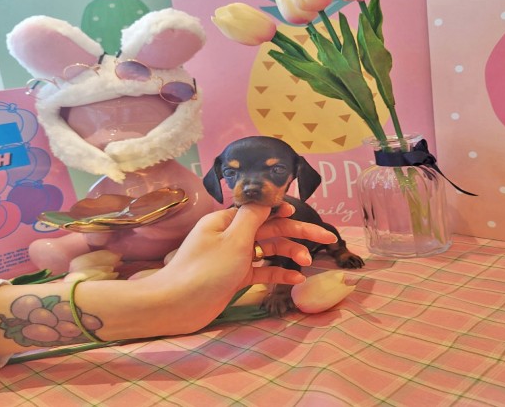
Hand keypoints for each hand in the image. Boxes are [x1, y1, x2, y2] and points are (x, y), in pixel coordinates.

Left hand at [157, 202, 336, 298]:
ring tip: (307, 263)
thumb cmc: (205, 269)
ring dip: (289, 253)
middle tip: (328, 238)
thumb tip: (268, 198)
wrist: (176, 305)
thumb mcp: (233, 239)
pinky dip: (278, 271)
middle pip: (271, 229)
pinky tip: (295, 278)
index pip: (262, 210)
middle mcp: (232, 234)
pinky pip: (262, 270)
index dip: (285, 211)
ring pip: (268, 249)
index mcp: (228, 219)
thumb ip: (254, 216)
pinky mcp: (236, 276)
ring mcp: (235, 256)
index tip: (303, 215)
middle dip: (299, 233)